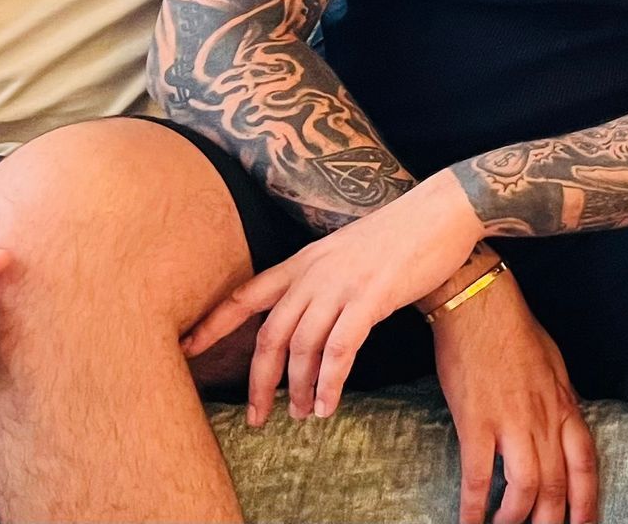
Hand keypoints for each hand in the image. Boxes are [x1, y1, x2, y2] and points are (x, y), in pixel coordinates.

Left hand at [182, 171, 483, 422]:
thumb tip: (307, 316)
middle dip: (260, 383)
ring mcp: (341, 285)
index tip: (186, 350)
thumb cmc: (400, 234)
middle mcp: (314, 274)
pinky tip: (330, 404)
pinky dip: (331, 382)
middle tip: (258, 417)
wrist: (441, 212)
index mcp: (303, 261)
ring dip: (300, 388)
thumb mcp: (345, 251)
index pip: (244, 296)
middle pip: (270, 336)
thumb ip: (321, 279)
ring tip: (304, 414)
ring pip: (304, 348)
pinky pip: (340, 350)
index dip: (212, 325)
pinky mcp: (371, 297)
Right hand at [434, 272, 597, 523]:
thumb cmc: (515, 332)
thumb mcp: (553, 366)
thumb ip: (559, 402)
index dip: (588, 502)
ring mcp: (511, 422)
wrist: (480, 305)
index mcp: (565, 405)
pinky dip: (474, 507)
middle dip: (551, 521)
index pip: (586, 464)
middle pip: (557, 485)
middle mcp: (544, 419)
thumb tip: (563, 426)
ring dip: (515, 518)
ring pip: (525, 488)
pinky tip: (469, 522)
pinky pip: (478, 477)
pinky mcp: (476, 422)